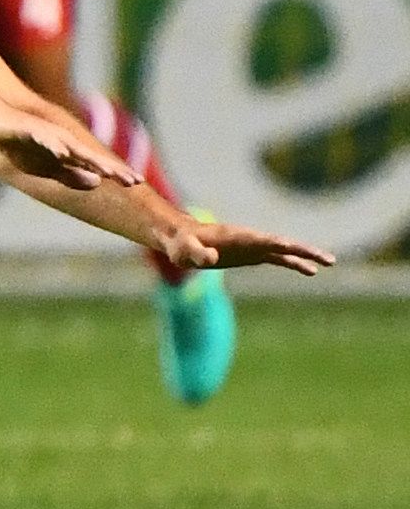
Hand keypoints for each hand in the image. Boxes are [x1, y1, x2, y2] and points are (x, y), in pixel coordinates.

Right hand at [0, 95, 142, 189]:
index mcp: (67, 152)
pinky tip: (63, 152)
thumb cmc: (19, 144)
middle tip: (133, 180)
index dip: (115, 172)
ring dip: (89, 160)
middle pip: (90, 156)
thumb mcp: (46, 167)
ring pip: (72, 148)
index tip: (137, 182)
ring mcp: (47, 134)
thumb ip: (70, 174)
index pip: (95, 164)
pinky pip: (43, 138)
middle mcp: (62, 141)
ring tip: (106, 171)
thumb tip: (97, 182)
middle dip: (111, 168)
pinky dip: (54, 145)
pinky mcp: (28, 128)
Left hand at [155, 217, 336, 275]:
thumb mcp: (184, 251)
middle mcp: (250, 239)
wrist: (180, 240)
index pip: (264, 240)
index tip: (298, 248)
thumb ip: (197, 254)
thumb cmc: (180, 244)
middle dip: (305, 251)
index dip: (282, 244)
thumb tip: (213, 260)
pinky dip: (294, 263)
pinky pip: (278, 259)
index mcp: (237, 236)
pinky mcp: (251, 255)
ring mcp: (253, 247)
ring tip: (328, 264)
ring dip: (305, 257)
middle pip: (283, 244)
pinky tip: (310, 271)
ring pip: (284, 252)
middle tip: (328, 259)